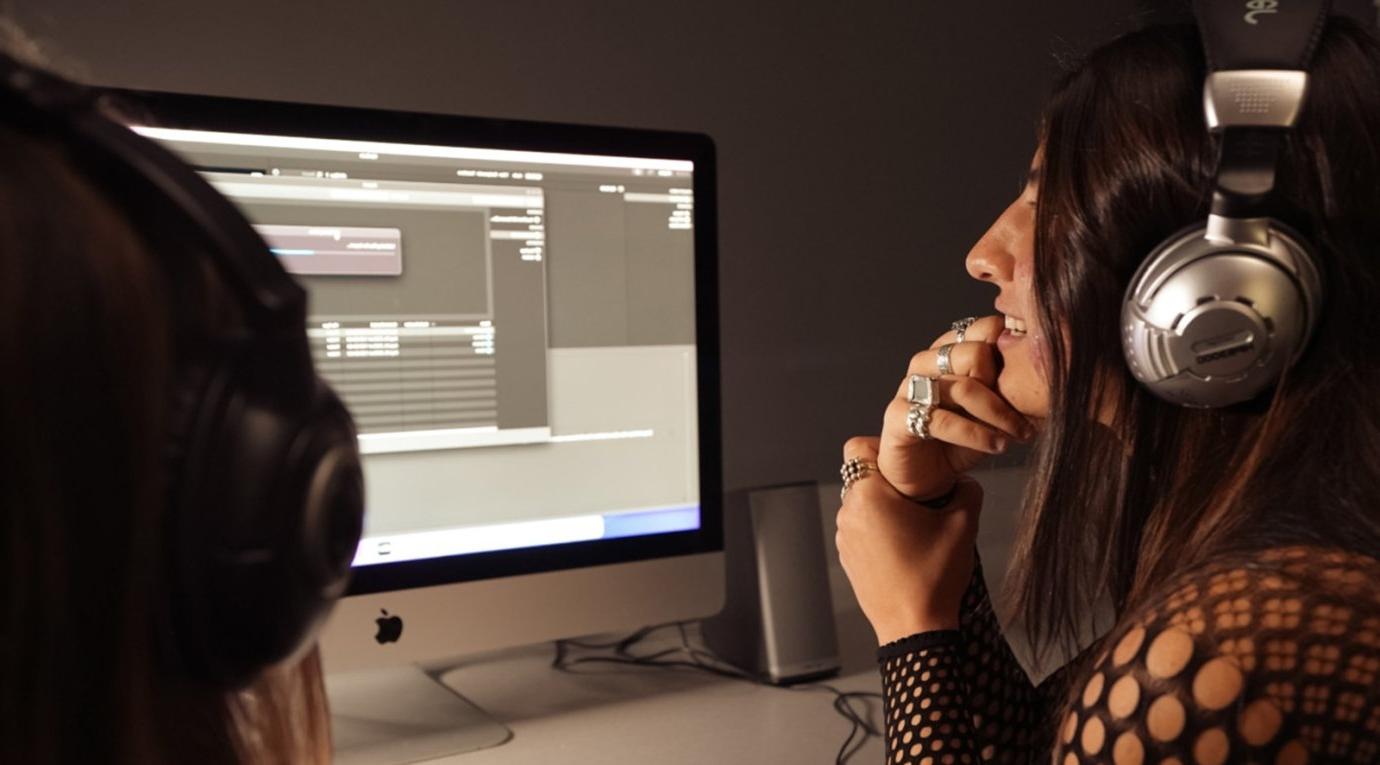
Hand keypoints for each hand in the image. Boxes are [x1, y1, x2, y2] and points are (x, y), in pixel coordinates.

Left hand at [835, 438, 982, 643]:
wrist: (915, 629)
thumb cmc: (934, 577)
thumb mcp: (963, 525)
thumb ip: (967, 490)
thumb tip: (965, 479)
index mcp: (869, 495)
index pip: (859, 447)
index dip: (883, 446)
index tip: (909, 460)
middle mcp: (848, 513)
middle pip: (861, 475)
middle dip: (889, 477)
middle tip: (920, 489)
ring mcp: (844, 537)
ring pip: (861, 503)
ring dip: (884, 504)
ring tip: (916, 520)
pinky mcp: (848, 557)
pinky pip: (860, 528)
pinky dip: (879, 528)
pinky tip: (906, 543)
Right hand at [878, 315, 1032, 500]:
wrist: (926, 478)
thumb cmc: (962, 441)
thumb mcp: (995, 413)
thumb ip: (1015, 392)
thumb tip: (1059, 378)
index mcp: (949, 352)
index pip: (984, 328)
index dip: (1012, 348)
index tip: (1033, 376)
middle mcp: (926, 363)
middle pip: (974, 352)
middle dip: (1007, 386)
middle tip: (1026, 411)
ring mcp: (909, 387)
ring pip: (962, 386)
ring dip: (998, 414)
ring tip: (1019, 434)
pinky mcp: (898, 416)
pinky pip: (941, 419)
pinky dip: (976, 434)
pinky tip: (997, 446)